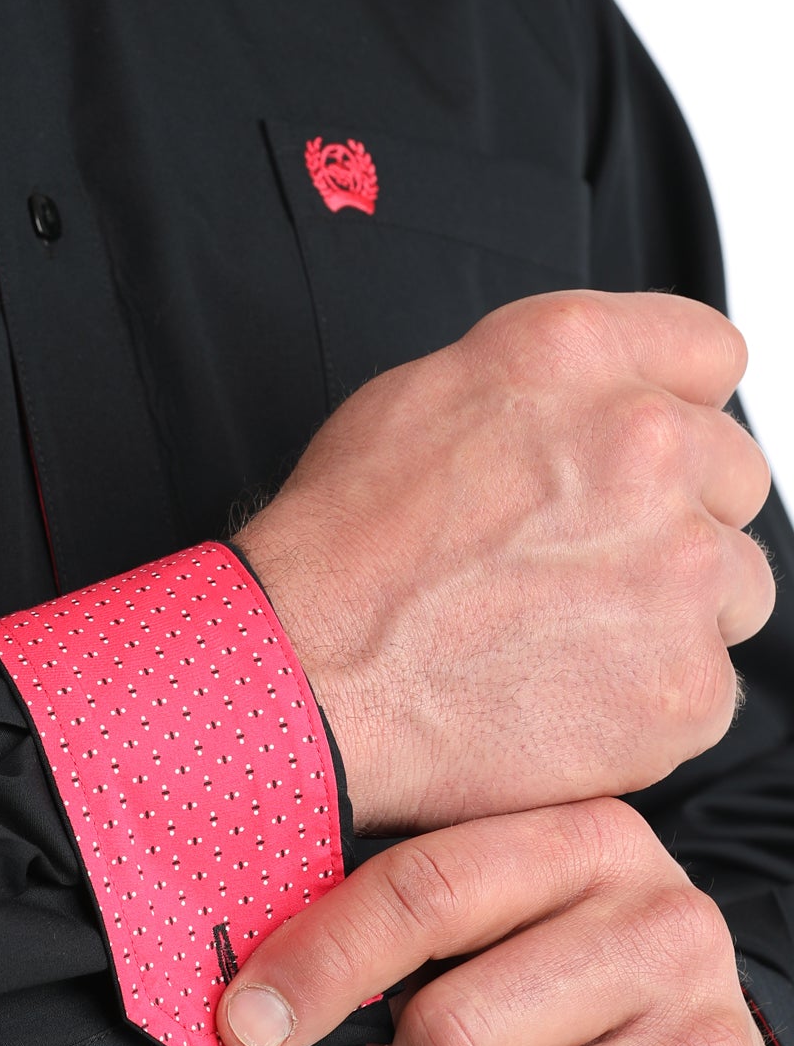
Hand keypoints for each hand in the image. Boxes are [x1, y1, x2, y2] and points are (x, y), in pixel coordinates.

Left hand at [217, 798, 790, 1045]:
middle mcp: (664, 925)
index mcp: (593, 839)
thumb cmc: (569, 987)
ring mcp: (705, 1042)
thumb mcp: (510, 919)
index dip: (319, 960)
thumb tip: (260, 1001)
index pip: (425, 888)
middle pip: (448, 1030)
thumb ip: (406, 927)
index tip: (245, 1021)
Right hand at [236, 289, 772, 833]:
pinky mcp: (687, 682)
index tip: (650, 449)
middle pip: (732, 471)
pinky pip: (710, 682)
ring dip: (675, 601)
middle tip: (583, 552)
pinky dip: (651, 691)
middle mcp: (647, 444)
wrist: (310, 667)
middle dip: (675, 509)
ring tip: (568, 626)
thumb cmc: (347, 537)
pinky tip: (568, 685)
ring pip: (736, 580)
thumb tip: (613, 395)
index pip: (709, 354)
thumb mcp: (428, 388)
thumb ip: (555, 379)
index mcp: (578, 355)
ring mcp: (680, 568)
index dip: (674, 404)